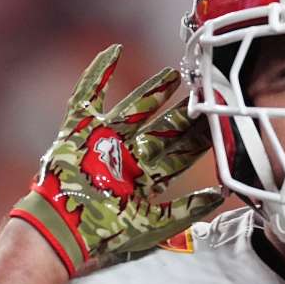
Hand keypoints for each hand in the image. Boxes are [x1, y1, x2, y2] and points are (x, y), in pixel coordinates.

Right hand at [10, 45, 223, 274]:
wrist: (62, 230)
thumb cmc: (105, 232)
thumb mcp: (154, 225)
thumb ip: (186, 210)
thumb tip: (220, 195)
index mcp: (146, 176)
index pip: (181, 152)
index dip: (201, 137)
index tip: (221, 120)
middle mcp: (128, 155)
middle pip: (163, 128)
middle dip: (185, 113)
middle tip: (206, 91)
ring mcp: (104, 141)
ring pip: (133, 108)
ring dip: (153, 91)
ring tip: (174, 73)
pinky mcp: (78, 130)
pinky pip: (88, 95)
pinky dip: (98, 73)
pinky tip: (114, 51)